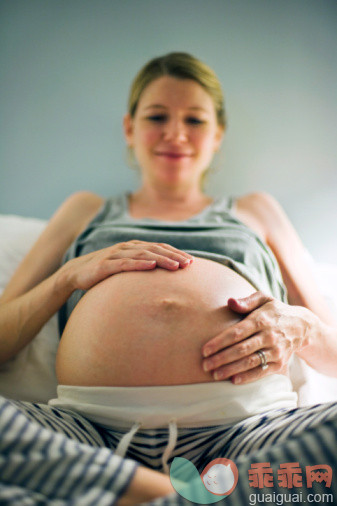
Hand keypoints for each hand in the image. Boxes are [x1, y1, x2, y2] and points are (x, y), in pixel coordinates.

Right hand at [60, 240, 193, 291]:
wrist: (76, 273)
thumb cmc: (105, 273)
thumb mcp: (126, 269)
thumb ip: (142, 269)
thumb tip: (163, 278)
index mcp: (134, 247)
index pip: (159, 247)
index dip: (176, 253)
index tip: (191, 262)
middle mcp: (127, 247)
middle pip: (155, 249)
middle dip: (174, 256)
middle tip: (189, 265)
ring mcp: (116, 254)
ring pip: (143, 254)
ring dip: (161, 259)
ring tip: (176, 266)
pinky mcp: (105, 264)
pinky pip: (125, 263)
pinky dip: (139, 264)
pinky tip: (151, 266)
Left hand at [202, 291, 311, 383]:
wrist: (302, 326)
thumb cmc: (274, 311)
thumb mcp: (264, 299)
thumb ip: (246, 301)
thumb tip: (230, 302)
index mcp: (261, 320)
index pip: (236, 333)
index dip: (219, 342)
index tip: (205, 350)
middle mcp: (269, 336)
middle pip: (240, 349)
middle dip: (221, 359)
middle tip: (205, 365)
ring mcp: (275, 351)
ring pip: (250, 362)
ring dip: (231, 370)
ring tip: (215, 375)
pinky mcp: (280, 363)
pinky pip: (262, 371)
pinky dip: (248, 377)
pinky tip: (234, 380)